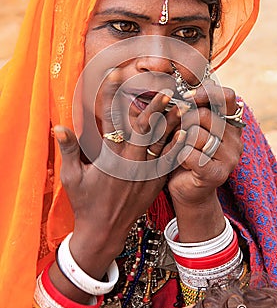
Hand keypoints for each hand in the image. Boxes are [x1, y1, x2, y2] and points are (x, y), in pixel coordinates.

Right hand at [54, 70, 185, 277]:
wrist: (104, 232)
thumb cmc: (85, 203)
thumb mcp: (72, 178)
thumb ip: (69, 150)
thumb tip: (58, 127)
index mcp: (109, 160)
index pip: (111, 121)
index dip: (113, 96)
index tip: (116, 75)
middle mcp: (130, 164)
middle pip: (145, 130)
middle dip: (154, 108)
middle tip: (165, 89)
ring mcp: (145, 175)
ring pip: (162, 144)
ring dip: (171, 123)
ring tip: (182, 105)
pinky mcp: (155, 183)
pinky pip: (169, 161)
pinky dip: (178, 145)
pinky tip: (186, 132)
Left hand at [167, 79, 243, 240]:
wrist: (186, 190)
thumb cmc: (185, 154)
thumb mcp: (189, 127)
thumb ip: (191, 109)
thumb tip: (177, 87)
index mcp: (231, 125)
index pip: (227, 96)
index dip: (205, 93)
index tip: (185, 98)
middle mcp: (236, 140)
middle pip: (205, 115)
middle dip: (183, 120)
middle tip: (176, 131)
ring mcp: (230, 158)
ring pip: (196, 134)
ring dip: (178, 140)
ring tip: (177, 149)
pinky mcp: (217, 174)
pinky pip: (190, 153)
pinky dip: (177, 155)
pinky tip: (178, 161)